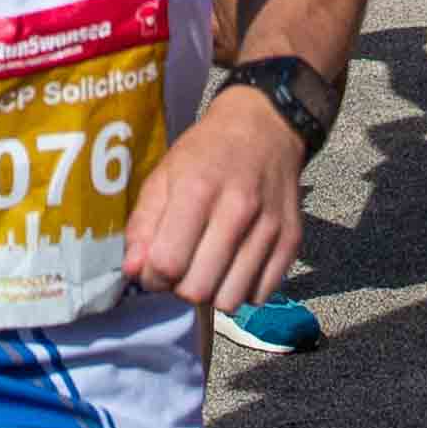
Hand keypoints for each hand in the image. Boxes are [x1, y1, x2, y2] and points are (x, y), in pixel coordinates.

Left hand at [124, 85, 310, 313]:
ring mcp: (270, 227)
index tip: (154, 267)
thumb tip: (134, 272)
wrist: (266, 126)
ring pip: (230, 301)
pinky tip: (235, 265)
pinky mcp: (292, 241)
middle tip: (182, 266)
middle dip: (180, 287)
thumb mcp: (164, 175)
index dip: (152, 276)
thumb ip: (143, 225)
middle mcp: (238, 210)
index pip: (168, 263)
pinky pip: (259, 295)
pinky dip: (242, 290)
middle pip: (198, 289)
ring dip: (212, 292)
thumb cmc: (207, 152)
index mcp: (198, 189)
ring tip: (208, 266)